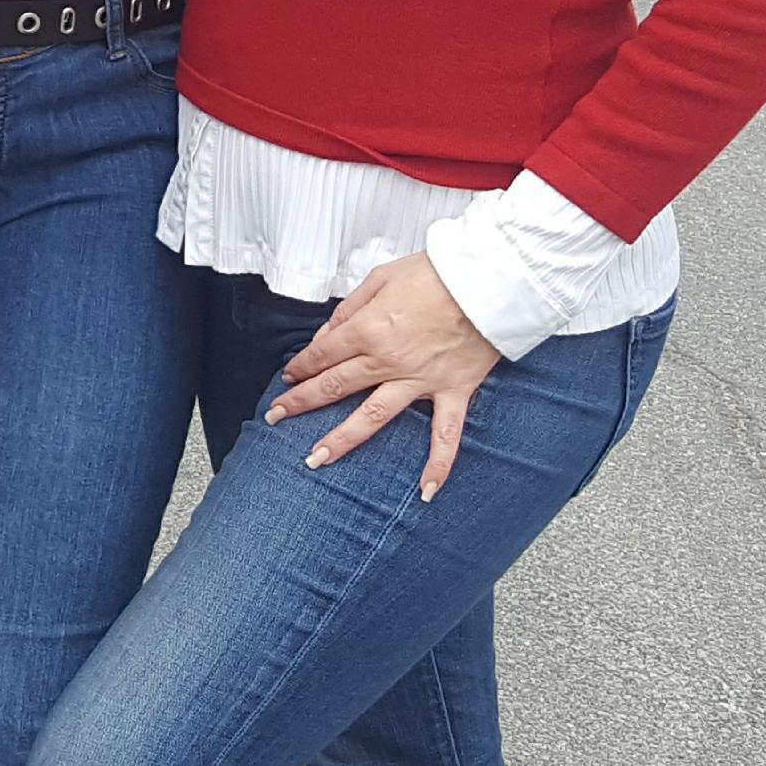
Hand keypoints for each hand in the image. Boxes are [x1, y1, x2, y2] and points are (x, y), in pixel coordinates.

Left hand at [266, 254, 500, 501]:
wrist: (489, 279)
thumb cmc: (436, 273)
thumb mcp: (381, 278)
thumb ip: (351, 308)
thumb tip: (328, 334)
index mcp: (367, 329)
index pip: (322, 354)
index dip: (301, 366)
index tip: (289, 377)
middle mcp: (387, 360)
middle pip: (334, 386)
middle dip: (301, 403)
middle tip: (276, 418)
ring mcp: (420, 380)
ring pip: (373, 417)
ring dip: (342, 440)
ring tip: (314, 460)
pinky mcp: (454, 390)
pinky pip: (446, 435)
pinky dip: (438, 464)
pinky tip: (426, 492)